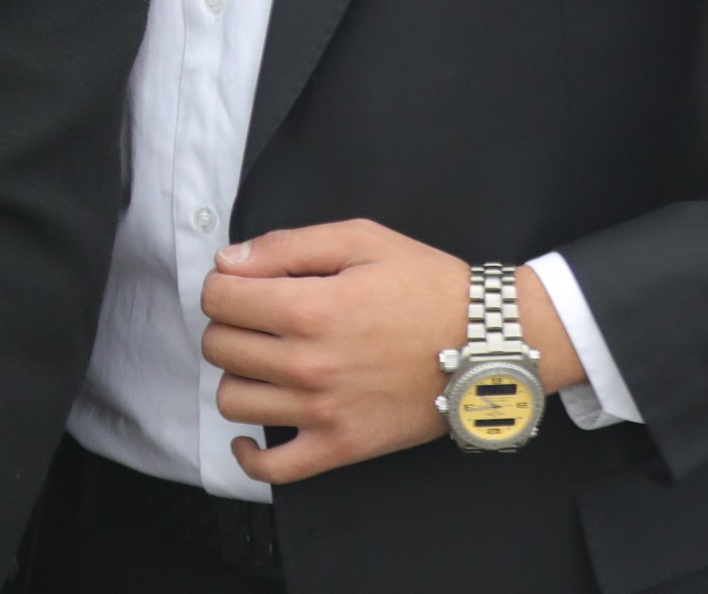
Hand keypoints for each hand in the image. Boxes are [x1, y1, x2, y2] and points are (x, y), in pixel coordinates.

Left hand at [200, 220, 579, 483]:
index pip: (219, 297)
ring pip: (232, 399)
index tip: (245, 284)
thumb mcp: (361, 240)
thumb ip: (286, 246)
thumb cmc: (428, 286)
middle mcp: (309, 364)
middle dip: (229, 324)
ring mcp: (323, 412)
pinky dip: (249, 455)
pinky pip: (272, 468)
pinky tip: (251, 433)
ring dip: (239, 376)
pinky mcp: (341, 448)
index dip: (224, 284)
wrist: (488, 345)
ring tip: (266, 361)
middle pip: (219, 346)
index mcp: (310, 308)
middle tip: (259, 318)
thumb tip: (227, 263)